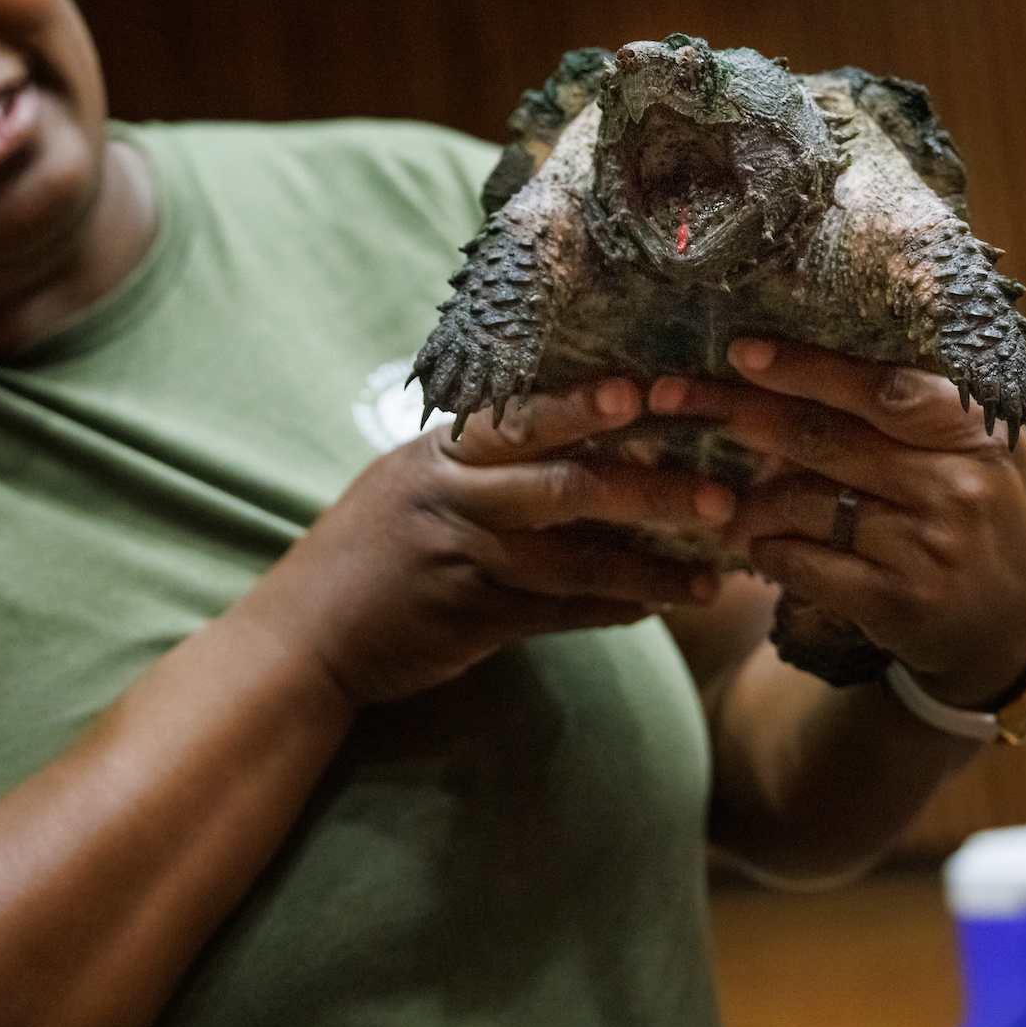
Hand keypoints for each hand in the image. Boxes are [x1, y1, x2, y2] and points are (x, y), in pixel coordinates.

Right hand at [243, 379, 734, 704]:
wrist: (304, 634)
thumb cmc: (370, 548)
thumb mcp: (414, 483)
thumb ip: (482, 461)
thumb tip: (576, 435)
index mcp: (443, 453)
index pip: (523, 417)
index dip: (586, 404)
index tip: (650, 392)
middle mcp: (453, 498)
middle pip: (565, 485)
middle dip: (650, 488)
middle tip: (721, 496)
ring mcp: (461, 561)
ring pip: (573, 562)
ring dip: (649, 569)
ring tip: (712, 579)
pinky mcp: (470, 619)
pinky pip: (556, 614)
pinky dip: (609, 611)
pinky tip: (655, 609)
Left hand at [647, 340, 1025, 708]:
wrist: (1016, 628)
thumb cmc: (987, 509)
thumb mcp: (994, 442)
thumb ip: (946, 385)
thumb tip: (868, 307)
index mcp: (981, 432)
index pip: (882, 388)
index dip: (806, 368)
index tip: (740, 350)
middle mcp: (960, 486)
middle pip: (825, 439)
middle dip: (740, 414)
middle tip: (672, 397)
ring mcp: (930, 548)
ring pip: (804, 504)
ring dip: (747, 497)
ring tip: (713, 492)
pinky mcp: (899, 605)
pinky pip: (805, 564)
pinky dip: (768, 549)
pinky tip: (755, 543)